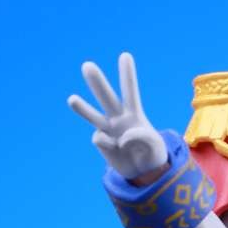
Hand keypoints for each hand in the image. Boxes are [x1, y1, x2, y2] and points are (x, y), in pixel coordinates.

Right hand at [67, 52, 169, 180]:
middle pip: (106, 97)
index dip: (127, 75)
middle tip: (87, 65)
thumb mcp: (155, 145)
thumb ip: (142, 137)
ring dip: (82, 108)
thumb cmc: (153, 153)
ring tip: (71, 99)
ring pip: (93, 115)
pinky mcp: (101, 142)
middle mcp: (118, 117)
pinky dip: (109, 145)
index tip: (125, 56)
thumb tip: (120, 138)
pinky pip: (102, 140)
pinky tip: (117, 150)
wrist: (143, 172)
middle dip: (97, 82)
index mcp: (134, 113)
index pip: (130, 91)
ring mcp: (108, 129)